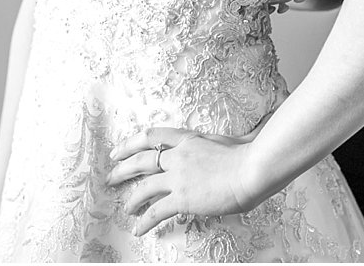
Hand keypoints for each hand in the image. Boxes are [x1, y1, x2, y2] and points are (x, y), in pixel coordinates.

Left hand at [106, 126, 265, 235]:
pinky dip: (144, 221)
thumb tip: (240, 134)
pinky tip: (139, 229)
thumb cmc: (248, 155)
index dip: (132, 143)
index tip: (120, 150)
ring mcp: (179, 177)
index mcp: (188, 139)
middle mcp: (178, 156)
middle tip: (111, 176)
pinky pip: (156, 212)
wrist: (252, 169)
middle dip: (122, 169)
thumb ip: (221, 142)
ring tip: (125, 207)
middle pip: (141, 159)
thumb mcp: (229, 140)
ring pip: (144, 186)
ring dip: (132, 198)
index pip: (152, 136)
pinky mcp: (182, 198)